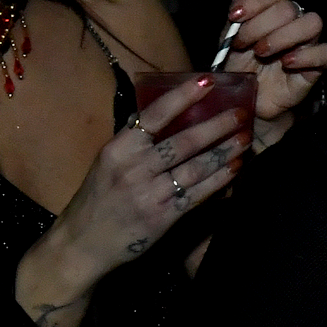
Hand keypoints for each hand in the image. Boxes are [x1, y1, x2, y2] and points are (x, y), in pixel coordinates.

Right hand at [17, 76, 246, 326]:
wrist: (80, 245)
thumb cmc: (97, 199)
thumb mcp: (107, 162)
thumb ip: (135, 141)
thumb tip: (167, 112)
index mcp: (118, 150)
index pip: (154, 116)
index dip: (182, 97)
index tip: (207, 81)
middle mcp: (134, 169)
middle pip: (183, 141)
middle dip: (217, 125)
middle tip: (241, 112)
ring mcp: (149, 194)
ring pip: (196, 167)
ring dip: (225, 151)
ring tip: (245, 138)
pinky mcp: (163, 217)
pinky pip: (198, 193)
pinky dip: (219, 179)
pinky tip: (235, 168)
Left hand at [219, 0, 326, 144]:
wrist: (249, 101)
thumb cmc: (242, 67)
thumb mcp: (229, 39)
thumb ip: (237, 12)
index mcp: (273, 11)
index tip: (234, 16)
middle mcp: (294, 22)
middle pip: (290, 7)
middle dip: (260, 24)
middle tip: (242, 43)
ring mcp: (309, 43)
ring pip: (313, 23)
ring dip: (283, 36)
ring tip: (262, 52)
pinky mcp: (318, 66)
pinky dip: (306, 55)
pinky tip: (286, 63)